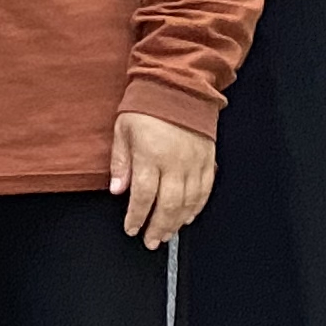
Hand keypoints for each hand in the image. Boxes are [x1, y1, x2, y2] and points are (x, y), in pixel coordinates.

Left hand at [111, 110, 217, 245]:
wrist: (179, 84)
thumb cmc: (147, 104)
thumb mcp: (123, 129)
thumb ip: (120, 162)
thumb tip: (117, 190)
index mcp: (151, 155)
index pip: (143, 195)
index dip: (137, 217)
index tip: (131, 228)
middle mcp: (176, 162)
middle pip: (168, 205)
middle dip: (158, 227)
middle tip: (151, 241)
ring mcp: (195, 162)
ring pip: (189, 202)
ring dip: (177, 222)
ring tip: (167, 234)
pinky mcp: (208, 159)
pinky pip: (205, 190)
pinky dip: (197, 207)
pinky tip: (188, 216)